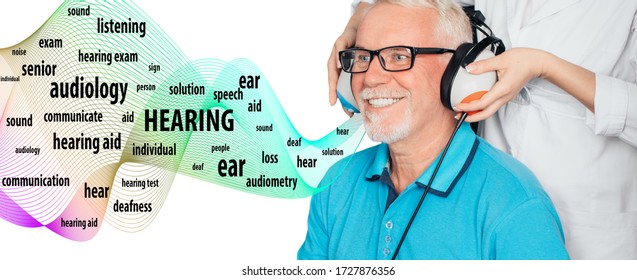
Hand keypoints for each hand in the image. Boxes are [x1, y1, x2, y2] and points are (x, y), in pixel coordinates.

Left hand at [328, 2, 369, 116]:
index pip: (342, 84)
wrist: (367, 23)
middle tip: (335, 103)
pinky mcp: (341, 41)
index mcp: (346, 67)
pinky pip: (338, 50)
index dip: (344, 97)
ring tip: (334, 90)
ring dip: (333, 79)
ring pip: (332, 66)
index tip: (345, 110)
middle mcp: (340, 60)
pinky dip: (338, 58)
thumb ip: (373, 74)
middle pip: (334, 78)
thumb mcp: (371, 61)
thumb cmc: (370, 44)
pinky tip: (340, 66)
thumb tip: (382, 90)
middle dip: (334, 91)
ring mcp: (339, 51)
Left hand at [454, 48, 547, 121]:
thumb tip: (468, 68)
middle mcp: (505, 97)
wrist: (538, 63)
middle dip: (471, 117)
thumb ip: (483, 65)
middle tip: (458, 115)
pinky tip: (475, 102)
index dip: (468, 107)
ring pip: (490, 111)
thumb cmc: (524, 60)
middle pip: (486, 113)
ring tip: (464, 111)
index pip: (482, 104)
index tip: (457, 106)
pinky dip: (483, 107)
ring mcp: (507, 97)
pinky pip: (494, 105)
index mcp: (503, 89)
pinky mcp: (507, 96)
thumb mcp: (501, 59)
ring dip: (477, 113)